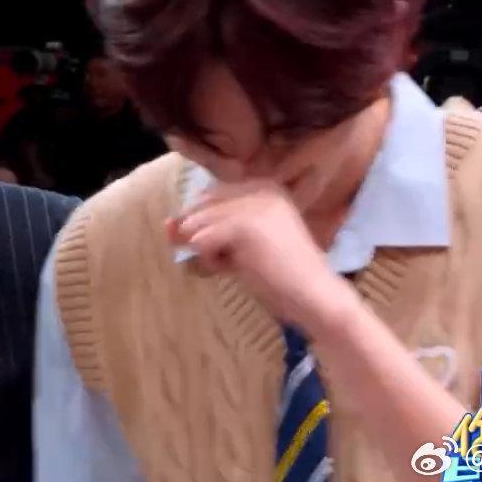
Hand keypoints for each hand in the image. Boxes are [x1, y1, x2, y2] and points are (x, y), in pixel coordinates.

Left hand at [166, 180, 356, 339]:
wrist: (314, 296)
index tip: (216, 247)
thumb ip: (207, 231)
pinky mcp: (246, 225)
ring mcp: (254, 204)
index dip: (202, 223)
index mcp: (263, 185)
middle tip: (224, 260)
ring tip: (232, 265)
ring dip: (206, 251)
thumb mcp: (239, 245)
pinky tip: (231, 268)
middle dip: (200, 236)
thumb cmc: (279, 274)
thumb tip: (166, 224)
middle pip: (201, 207)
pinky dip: (209, 258)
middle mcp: (260, 187)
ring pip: (199, 224)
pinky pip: (202, 240)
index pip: (210, 197)